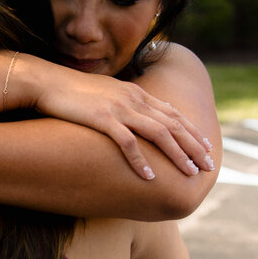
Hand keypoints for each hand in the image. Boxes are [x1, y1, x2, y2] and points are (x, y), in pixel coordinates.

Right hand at [29, 61, 212, 179]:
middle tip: (209, 166)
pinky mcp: (103, 119)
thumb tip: (137, 114)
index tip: (205, 148)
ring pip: (159, 134)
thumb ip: (125, 102)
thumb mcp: (106, 93)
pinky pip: (128, 143)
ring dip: (178, 155)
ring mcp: (120, 109)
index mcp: (136, 93)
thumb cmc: (72, 91)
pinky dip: (141, 160)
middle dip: (194, 147)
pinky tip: (150, 176)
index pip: (173, 114)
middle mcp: (134, 100)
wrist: (48, 82)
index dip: (192, 132)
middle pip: (173, 125)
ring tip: (190, 173)